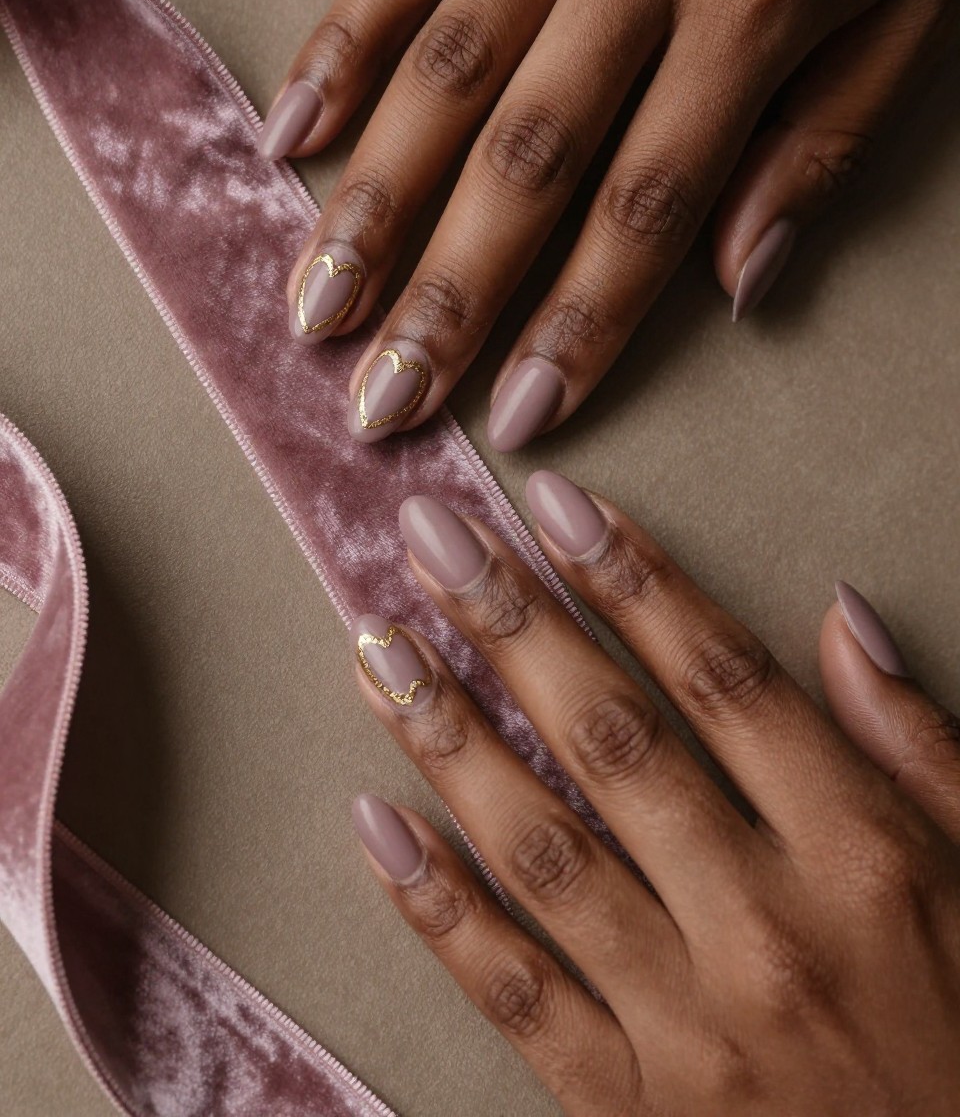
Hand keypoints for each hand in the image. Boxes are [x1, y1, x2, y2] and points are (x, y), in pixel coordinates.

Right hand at [262, 0, 957, 447]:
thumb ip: (829, 139)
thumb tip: (741, 281)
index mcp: (756, 2)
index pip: (647, 205)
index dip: (580, 323)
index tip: (520, 415)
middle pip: (524, 160)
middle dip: (449, 296)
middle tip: (385, 399)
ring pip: (444, 73)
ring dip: (373, 203)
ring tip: (320, 308)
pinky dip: (339, 47)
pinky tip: (288, 138)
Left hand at [348, 473, 959, 1113]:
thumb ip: (918, 745)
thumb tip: (841, 616)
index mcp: (862, 857)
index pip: (724, 680)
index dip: (633, 580)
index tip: (555, 506)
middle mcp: (767, 930)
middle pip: (615, 742)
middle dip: (514, 625)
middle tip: (434, 536)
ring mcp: (690, 1028)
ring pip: (544, 852)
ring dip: (450, 738)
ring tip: (380, 647)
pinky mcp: (629, 1110)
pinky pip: (515, 994)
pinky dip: (438, 906)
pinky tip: (375, 820)